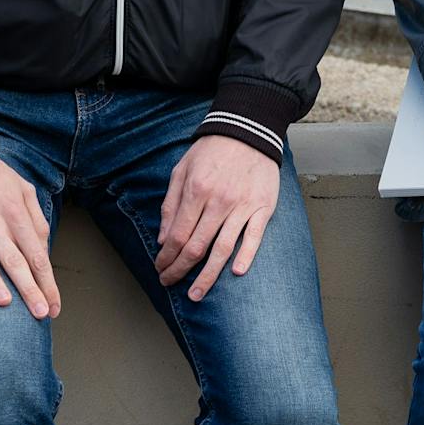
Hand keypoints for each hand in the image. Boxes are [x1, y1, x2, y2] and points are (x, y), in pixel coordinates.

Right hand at [0, 138, 59, 318]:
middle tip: (40, 313)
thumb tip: (45, 246)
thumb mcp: (20, 186)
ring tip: (6, 303)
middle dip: (29, 288)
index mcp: (14, 211)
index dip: (46, 281)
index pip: (35, 253)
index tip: (53, 306)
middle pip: (14, 259)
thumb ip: (35, 216)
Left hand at [155, 135, 279, 300]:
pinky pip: (254, 237)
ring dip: (207, 276)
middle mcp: (218, 202)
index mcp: (196, 191)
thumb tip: (162, 237)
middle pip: (196, 247)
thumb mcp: (182, 169)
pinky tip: (235, 273)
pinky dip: (246, 256)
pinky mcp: (263, 207)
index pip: (177, 235)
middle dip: (179, 271)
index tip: (160, 269)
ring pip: (223, 249)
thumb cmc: (212, 150)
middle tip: (170, 284)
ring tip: (196, 294)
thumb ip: (170, 203)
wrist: (248, 130)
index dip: (166, 258)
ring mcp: (243, 206)